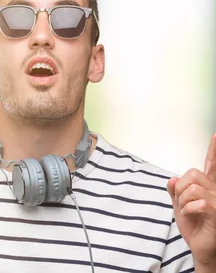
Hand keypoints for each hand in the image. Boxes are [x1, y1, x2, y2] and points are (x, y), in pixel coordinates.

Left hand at [167, 133, 215, 269]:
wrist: (203, 249)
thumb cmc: (195, 228)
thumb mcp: (180, 207)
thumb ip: (175, 192)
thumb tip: (172, 178)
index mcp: (208, 188)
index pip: (210, 165)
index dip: (214, 150)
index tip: (215, 135)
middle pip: (192, 174)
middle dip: (180, 189)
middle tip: (182, 204)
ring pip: (192, 187)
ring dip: (182, 201)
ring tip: (187, 212)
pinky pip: (197, 202)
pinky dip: (188, 209)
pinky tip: (192, 216)